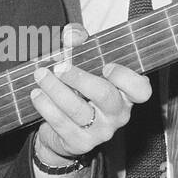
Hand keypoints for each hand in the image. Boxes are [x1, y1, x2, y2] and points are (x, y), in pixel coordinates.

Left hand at [29, 24, 151, 162]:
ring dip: (55, 89)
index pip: (141, 90)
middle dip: (80, 78)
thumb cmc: (79, 92)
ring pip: (78, 109)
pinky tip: (37, 94)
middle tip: (60, 67)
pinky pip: (61, 123)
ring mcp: (100, 131)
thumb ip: (80, 44)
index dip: (126, 78)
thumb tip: (73, 35)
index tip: (107, 66)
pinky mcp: (80, 143)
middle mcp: (117, 114)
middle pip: (105, 95)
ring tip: (40, 75)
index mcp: (125, 94)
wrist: (64, 133)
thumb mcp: (83, 65)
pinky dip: (46, 106)